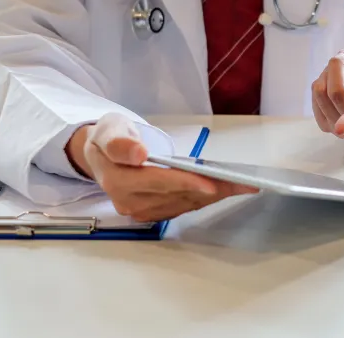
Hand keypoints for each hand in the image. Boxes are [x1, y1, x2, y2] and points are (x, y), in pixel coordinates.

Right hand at [66, 113, 257, 221]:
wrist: (100, 153)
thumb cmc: (109, 137)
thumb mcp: (108, 129)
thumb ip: (119, 142)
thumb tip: (137, 154)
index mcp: (117, 180)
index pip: (158, 182)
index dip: (186, 183)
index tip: (211, 183)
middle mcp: (129, 201)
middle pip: (177, 195)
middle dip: (212, 189)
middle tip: (243, 183)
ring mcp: (141, 210)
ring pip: (185, 204)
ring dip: (215, 196)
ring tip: (242, 185)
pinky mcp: (153, 213)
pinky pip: (184, 206)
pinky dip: (207, 198)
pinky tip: (226, 190)